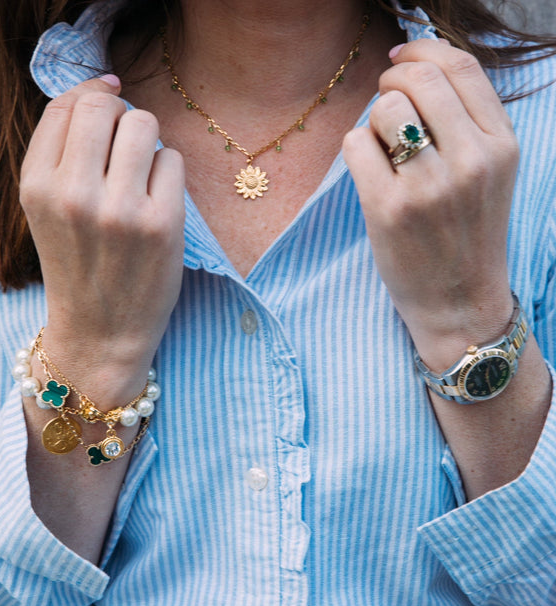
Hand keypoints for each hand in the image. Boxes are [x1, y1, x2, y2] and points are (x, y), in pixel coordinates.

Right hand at [20, 76, 184, 392]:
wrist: (101, 332)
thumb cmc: (77, 266)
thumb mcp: (47, 209)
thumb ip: (63, 151)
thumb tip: (107, 87)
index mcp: (36, 186)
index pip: (66, 106)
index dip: (92, 97)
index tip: (108, 106)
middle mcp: (73, 194)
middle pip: (106, 106)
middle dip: (121, 116)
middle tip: (125, 148)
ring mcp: (120, 209)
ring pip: (145, 124)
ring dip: (148, 141)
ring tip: (141, 174)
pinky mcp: (162, 224)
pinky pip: (172, 160)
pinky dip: (168, 174)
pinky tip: (157, 202)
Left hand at [343, 40, 518, 369]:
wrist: (459, 304)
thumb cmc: (466, 236)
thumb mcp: (487, 173)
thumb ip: (464, 122)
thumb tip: (412, 64)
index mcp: (501, 144)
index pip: (460, 66)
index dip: (422, 49)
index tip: (399, 58)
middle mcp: (472, 160)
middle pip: (418, 78)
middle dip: (390, 80)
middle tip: (383, 104)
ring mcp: (430, 186)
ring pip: (385, 107)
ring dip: (373, 121)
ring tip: (383, 150)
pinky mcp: (390, 209)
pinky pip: (356, 143)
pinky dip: (355, 149)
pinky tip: (369, 173)